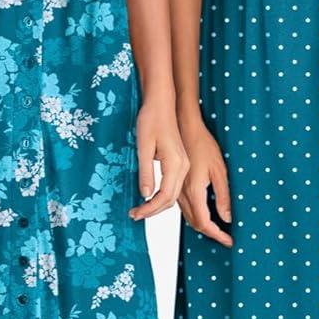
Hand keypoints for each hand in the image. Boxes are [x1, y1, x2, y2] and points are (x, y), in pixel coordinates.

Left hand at [128, 100, 188, 219]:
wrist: (161, 104)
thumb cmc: (151, 120)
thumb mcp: (143, 147)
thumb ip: (145, 172)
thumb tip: (145, 195)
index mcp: (175, 164)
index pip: (164, 196)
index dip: (149, 209)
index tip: (135, 214)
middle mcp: (183, 167)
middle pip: (171, 199)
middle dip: (153, 210)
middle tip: (134, 215)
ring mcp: (184, 165)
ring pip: (173, 194)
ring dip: (157, 205)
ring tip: (139, 209)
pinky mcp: (180, 163)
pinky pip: (173, 186)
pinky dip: (162, 196)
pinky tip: (149, 197)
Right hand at [177, 116, 232, 246]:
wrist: (185, 129)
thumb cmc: (204, 145)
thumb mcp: (220, 170)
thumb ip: (223, 196)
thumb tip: (227, 218)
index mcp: (195, 191)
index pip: (205, 222)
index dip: (217, 235)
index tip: (229, 241)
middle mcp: (183, 194)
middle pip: (195, 223)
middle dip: (211, 234)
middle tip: (226, 238)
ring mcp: (178, 190)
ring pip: (189, 218)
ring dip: (203, 227)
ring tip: (219, 230)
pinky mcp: (176, 186)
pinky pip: (185, 208)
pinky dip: (196, 217)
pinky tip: (206, 215)